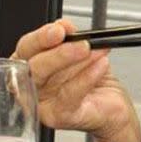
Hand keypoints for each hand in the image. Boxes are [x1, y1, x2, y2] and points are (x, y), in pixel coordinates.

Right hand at [12, 19, 140, 141]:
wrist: (114, 106)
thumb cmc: (94, 80)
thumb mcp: (83, 52)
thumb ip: (71, 38)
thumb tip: (64, 26)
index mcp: (32, 65)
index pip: (26, 48)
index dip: (41, 38)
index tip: (60, 29)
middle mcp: (32, 85)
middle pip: (34, 67)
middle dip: (58, 53)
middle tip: (82, 44)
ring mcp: (43, 103)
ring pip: (51, 80)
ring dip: (77, 62)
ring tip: (97, 51)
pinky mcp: (59, 116)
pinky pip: (70, 95)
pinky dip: (87, 78)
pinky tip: (101, 66)